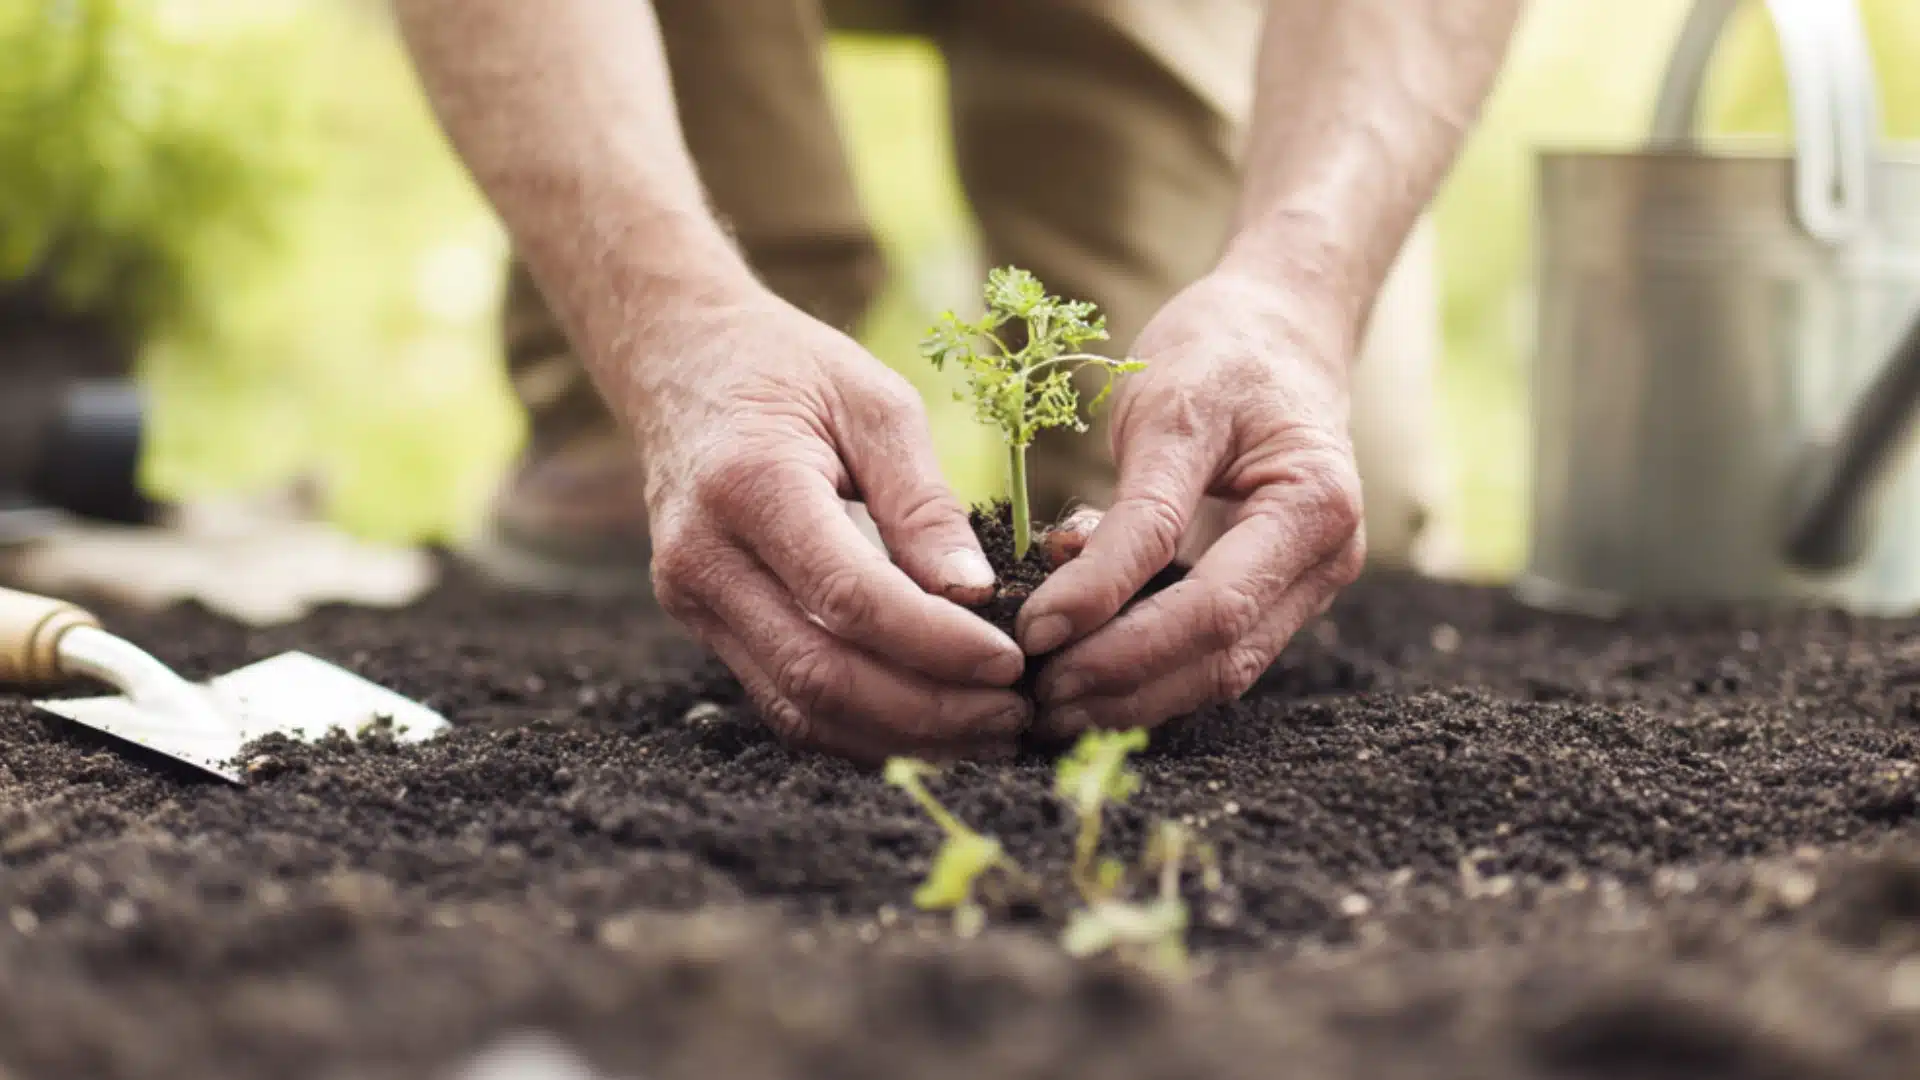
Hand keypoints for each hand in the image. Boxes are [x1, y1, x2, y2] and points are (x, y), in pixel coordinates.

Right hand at [624, 293, 1029, 763]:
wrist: (680, 360)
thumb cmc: (790, 368)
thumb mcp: (874, 403)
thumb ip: (923, 503)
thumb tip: (976, 595)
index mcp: (749, 485)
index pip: (848, 597)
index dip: (936, 644)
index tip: (1009, 661)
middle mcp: (705, 556)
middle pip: (820, 672)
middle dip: (927, 710)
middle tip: (1012, 712)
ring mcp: (692, 599)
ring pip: (798, 706)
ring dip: (898, 735)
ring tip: (985, 730)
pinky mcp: (701, 622)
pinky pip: (781, 698)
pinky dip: (858, 727)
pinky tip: (927, 725)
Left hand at [1016, 272, 1366, 739]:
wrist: (1277, 331)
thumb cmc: (1220, 356)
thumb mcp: (1170, 414)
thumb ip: (1132, 513)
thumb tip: (1062, 602)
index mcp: (1314, 507)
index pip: (1213, 602)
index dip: (1120, 636)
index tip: (1035, 638)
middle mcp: (1326, 561)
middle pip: (1221, 657)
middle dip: (1122, 686)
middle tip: (1034, 700)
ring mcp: (1306, 586)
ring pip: (1218, 673)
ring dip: (1131, 697)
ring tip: (1047, 705)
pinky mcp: (1272, 596)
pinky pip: (1211, 653)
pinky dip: (1147, 672)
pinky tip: (1082, 674)